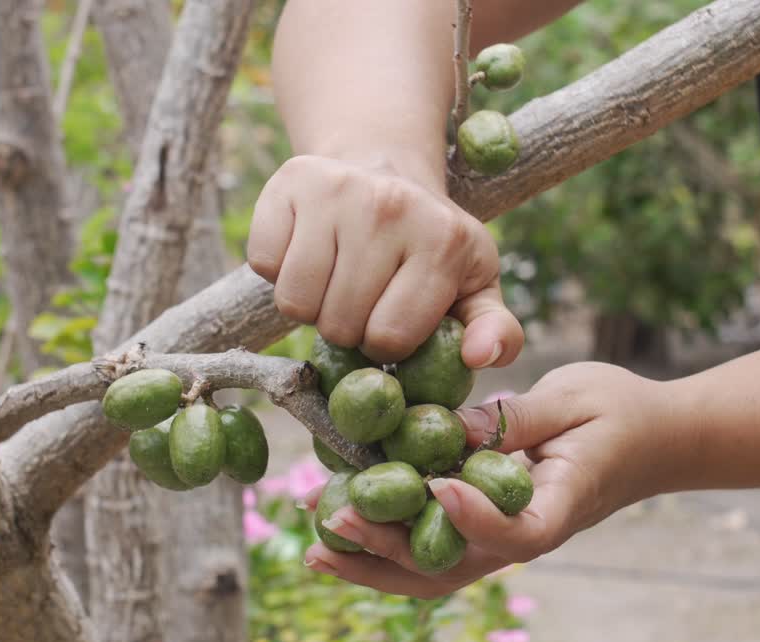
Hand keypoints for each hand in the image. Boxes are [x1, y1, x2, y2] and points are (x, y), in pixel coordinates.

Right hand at [247, 154, 523, 364]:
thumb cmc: (429, 244)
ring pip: (294, 302)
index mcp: (445, 240)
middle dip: (347, 328)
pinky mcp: (290, 181)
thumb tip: (482, 357)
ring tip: (335, 277)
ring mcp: (336, 189)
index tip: (392, 317)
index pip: (390, 338)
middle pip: (339, 325)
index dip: (385, 343)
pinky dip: (279, 270)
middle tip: (360, 296)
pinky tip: (308, 249)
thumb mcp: (475, 285)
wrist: (384, 167)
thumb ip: (495, 330)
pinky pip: (264, 265)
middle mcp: (390, 208)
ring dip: (310, 305)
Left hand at [301, 362, 693, 597]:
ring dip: (373, 563)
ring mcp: (503, 539)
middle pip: (453, 565)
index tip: (436, 485)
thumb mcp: (573, 398)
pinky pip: (432, 550)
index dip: (473, 517)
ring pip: (433, 571)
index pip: (515, 533)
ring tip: (315, 544)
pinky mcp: (485, 528)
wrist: (655, 438)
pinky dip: (385, 547)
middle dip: (389, 549)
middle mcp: (525, 536)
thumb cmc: (620, 411)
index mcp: (558, 506)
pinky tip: (339, 532)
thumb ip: (511, 418)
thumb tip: (442, 427)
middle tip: (333, 522)